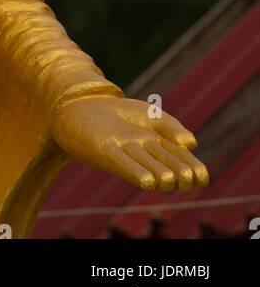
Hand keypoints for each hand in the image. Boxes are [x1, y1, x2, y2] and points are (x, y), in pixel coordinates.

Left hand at [50, 94, 208, 191]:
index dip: (193, 168)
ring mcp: (126, 153)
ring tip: (168, 179)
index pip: (182, 159)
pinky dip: (137, 172)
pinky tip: (148, 181)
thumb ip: (171, 126)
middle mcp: (145, 154)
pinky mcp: (106, 152)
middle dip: (178, 173)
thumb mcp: (150, 114)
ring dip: (159, 174)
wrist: (85, 105)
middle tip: (186, 179)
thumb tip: (192, 143)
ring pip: (149, 167)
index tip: (201, 177)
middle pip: (168, 165)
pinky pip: (124, 164)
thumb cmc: (121, 114)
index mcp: (160, 146)